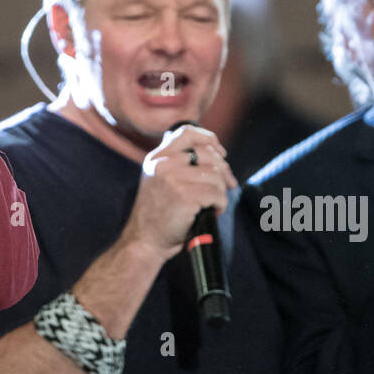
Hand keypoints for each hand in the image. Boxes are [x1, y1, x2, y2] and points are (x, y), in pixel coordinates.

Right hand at [120, 124, 235, 260]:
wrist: (145, 240)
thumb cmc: (158, 214)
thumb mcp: (158, 179)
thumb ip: (176, 163)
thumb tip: (216, 155)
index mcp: (157, 157)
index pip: (187, 133)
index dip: (208, 139)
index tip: (221, 153)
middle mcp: (163, 164)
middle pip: (207, 154)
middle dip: (224, 170)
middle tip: (229, 184)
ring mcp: (173, 178)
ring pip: (215, 175)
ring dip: (221, 191)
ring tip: (214, 203)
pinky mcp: (184, 195)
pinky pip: (216, 193)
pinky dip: (220, 204)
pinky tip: (213, 211)